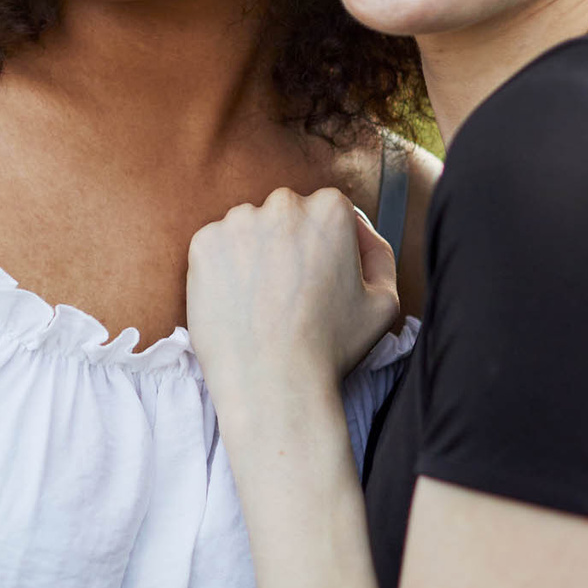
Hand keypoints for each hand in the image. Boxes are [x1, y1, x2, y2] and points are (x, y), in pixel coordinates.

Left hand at [186, 187, 398, 414]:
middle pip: (287, 217)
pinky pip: (216, 249)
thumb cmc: (331, 347)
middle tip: (291, 294)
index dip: (328, 248)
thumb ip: (379, 255)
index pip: (329, 213)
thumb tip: (361, 232)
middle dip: (290, 246)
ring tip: (262, 303)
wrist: (274, 383)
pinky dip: (223, 270)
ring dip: (255, 255)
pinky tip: (238, 304)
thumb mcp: (384, 302)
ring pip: (249, 230)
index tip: (321, 279)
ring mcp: (238, 222)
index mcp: (330, 209)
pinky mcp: (203, 244)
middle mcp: (283, 204)